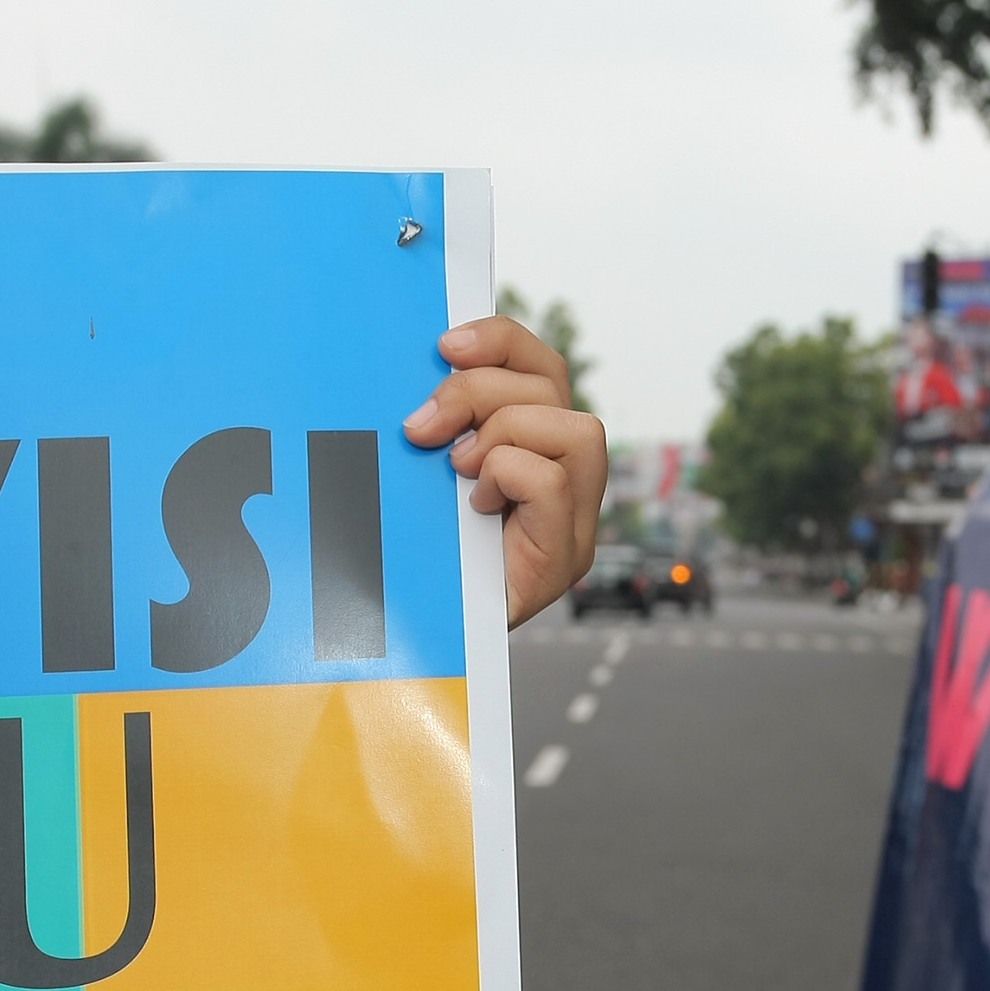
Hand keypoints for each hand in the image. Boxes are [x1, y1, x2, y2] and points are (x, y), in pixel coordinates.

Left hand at [406, 317, 604, 628]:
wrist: (417, 648)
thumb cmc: (414, 560)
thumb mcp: (422, 475)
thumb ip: (438, 426)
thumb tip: (420, 368)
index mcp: (532, 445)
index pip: (540, 365)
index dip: (500, 341)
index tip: (443, 346)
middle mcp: (567, 478)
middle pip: (554, 384)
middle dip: (479, 391)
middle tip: (421, 428)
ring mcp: (575, 520)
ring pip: (576, 429)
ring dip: (501, 437)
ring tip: (457, 472)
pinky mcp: (566, 558)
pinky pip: (554, 481)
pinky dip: (508, 478)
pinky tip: (476, 507)